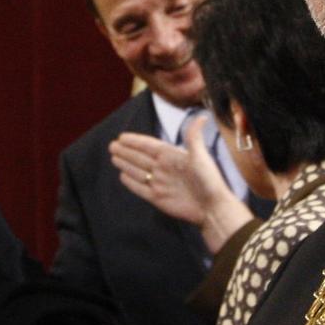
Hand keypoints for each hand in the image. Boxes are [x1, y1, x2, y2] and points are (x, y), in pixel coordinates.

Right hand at [110, 120, 254, 249]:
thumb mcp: (201, 156)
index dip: (135, 141)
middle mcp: (164, 168)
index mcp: (172, 156)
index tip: (122, 136)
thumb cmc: (209, 181)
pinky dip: (131, 182)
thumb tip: (202, 116)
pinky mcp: (158, 198)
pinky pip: (140, 188)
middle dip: (126, 151)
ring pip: (138, 171)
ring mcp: (160, 183)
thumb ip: (194, 137)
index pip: (149, 146)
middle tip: (112, 145)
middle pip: (140, 158)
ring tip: (114, 157)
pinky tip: (123, 176)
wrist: (212, 208)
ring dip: (126, 164)